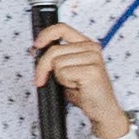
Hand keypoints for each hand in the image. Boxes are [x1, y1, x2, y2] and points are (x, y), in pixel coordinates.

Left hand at [31, 22, 130, 137]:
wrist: (102, 109)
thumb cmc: (85, 91)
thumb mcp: (67, 70)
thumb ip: (56, 58)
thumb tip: (37, 51)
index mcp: (86, 44)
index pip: (62, 28)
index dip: (45, 34)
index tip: (36, 45)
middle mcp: (91, 48)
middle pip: (53, 50)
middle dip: (43, 68)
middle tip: (44, 79)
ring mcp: (93, 58)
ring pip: (57, 63)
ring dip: (59, 78)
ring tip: (73, 83)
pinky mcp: (92, 70)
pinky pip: (63, 73)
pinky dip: (65, 84)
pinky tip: (78, 87)